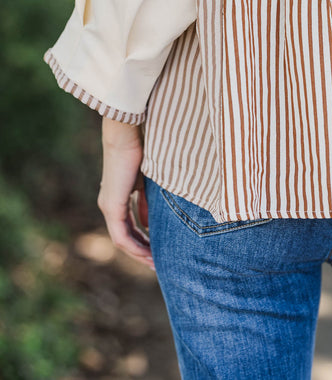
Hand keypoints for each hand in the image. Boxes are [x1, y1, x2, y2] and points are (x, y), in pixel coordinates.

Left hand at [97, 117, 154, 270]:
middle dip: (142, 251)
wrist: (126, 133)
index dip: (144, 238)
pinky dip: (135, 246)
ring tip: (155, 263)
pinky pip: (121, 236)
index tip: (159, 248)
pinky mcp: (112, 206)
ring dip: (139, 253)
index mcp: (118, 195)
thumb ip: (148, 199)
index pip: (129, 224)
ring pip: (122, 239)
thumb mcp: (148, 178)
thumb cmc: (141, 147)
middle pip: (125, 236)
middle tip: (158, 263)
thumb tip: (152, 221)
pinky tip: (148, 254)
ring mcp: (109, 206)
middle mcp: (109, 204)